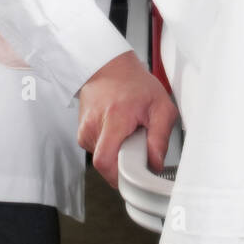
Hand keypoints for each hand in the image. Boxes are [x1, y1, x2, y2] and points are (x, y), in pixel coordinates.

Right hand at [77, 50, 178, 187]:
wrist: (109, 68)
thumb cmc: (134, 84)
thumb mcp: (160, 105)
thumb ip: (160, 137)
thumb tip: (156, 163)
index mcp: (113, 118)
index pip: (105, 161)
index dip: (120, 176)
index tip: (137, 175)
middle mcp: (93, 126)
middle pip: (106, 164)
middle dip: (125, 162)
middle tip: (138, 144)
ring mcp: (84, 132)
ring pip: (104, 159)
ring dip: (120, 153)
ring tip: (128, 131)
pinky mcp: (82, 135)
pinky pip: (100, 152)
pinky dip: (112, 146)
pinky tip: (119, 130)